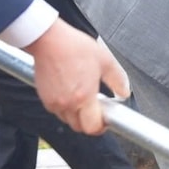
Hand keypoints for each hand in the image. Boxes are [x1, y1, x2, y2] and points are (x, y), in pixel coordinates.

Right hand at [29, 19, 129, 134]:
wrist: (49, 41)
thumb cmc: (74, 47)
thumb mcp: (105, 60)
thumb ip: (118, 79)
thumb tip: (124, 92)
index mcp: (84, 96)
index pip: (92, 127)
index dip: (101, 127)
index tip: (106, 119)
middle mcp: (67, 103)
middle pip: (79, 127)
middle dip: (90, 122)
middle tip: (97, 108)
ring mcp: (54, 102)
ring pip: (68, 120)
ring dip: (77, 115)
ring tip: (84, 97)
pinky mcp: (44, 97)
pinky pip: (57, 110)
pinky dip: (65, 107)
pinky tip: (71, 92)